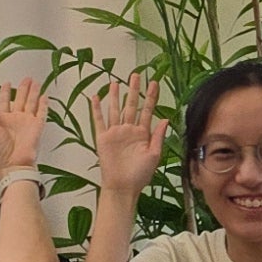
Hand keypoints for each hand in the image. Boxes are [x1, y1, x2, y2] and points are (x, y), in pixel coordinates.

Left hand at [0, 75, 52, 174]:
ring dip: (33, 92)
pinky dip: (43, 104)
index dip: (5, 92)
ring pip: (31, 103)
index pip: (4, 102)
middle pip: (20, 99)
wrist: (13, 165)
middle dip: (23, 88)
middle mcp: (15, 119)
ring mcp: (27, 122)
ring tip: (35, 82)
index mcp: (2, 120)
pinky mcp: (37, 127)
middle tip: (27, 78)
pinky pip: (41, 113)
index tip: (6, 83)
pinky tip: (44, 96)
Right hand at [90, 71, 166, 198]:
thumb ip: (158, 136)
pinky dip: (96, 109)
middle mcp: (129, 130)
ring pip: (115, 109)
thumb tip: (165, 119)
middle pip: (131, 105)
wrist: (123, 186)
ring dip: (115, 96)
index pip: (147, 110)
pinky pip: (99, 121)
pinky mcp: (103, 138)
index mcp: (143, 133)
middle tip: (135, 75)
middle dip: (133, 90)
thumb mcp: (154, 155)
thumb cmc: (139, 175)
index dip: (150, 96)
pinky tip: (96, 98)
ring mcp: (115, 133)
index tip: (154, 83)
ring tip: (115, 82)